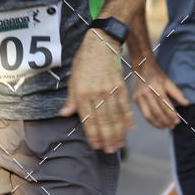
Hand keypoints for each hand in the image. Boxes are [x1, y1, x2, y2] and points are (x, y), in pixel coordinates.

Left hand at [60, 29, 134, 151]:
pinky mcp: (120, 86)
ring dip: (117, 133)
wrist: (100, 44)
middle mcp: (96, 94)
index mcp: (82, 94)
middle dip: (106, 138)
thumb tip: (65, 114)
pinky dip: (128, 118)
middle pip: (103, 121)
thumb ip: (71, 99)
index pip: (88, 119)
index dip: (93, 134)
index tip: (96, 146)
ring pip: (114, 116)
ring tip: (119, 144)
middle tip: (110, 150)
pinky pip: (125, 105)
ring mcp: (109, 90)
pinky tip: (130, 129)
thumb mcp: (73, 80)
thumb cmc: (84, 62)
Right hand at [132, 59, 188, 127]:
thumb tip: (187, 104)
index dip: (171, 114)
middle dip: (165, 121)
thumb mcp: (169, 82)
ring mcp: (139, 97)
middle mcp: (146, 93)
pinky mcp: (135, 100)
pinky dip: (151, 120)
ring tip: (166, 127)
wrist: (142, 68)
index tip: (177, 121)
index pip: (165, 105)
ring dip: (158, 123)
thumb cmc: (157, 75)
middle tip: (173, 126)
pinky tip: (158, 123)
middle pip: (157, 112)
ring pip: (148, 115)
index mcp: (156, 87)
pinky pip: (144, 114)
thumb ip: (177, 94)